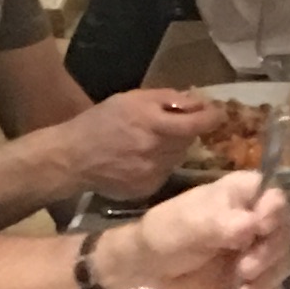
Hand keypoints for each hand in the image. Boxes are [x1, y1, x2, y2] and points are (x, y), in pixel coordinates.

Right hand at [47, 86, 217, 206]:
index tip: (217, 113)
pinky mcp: (148, 189)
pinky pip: (165, 172)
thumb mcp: (131, 99)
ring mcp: (153, 174)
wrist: (72, 157)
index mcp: (153, 125)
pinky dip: (161, 164)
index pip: (196, 124)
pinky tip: (141, 159)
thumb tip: (196, 101)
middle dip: (186, 131)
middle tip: (171, 125)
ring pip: (178, 158)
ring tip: (151, 142)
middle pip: (189, 141)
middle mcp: (157, 151)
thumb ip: (166, 99)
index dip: (212, 117)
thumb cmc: (100, 122)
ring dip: (173, 148)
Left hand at [119, 169, 289, 288]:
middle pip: (286, 234)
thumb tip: (254, 226)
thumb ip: (223, 223)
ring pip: (283, 264)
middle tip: (245, 268)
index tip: (260, 228)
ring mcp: (258, 252)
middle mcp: (258, 221)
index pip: (276, 198)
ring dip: (267, 278)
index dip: (275, 214)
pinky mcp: (254, 282)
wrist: (149, 270)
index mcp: (245, 195)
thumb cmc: (168, 233)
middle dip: (270, 254)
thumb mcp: (190, 222)